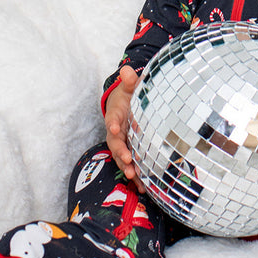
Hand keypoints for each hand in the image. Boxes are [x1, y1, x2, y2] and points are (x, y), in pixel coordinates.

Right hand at [104, 65, 145, 191]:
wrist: (125, 106)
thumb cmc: (129, 96)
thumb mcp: (129, 87)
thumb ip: (129, 81)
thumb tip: (127, 69)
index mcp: (116, 116)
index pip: (112, 120)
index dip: (114, 125)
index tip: (116, 128)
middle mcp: (116, 133)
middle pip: (115, 144)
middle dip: (120, 153)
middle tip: (127, 160)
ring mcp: (122, 144)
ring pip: (122, 158)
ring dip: (127, 168)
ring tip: (135, 178)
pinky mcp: (130, 152)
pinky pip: (131, 165)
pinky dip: (137, 177)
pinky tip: (144, 188)